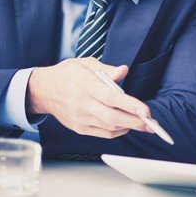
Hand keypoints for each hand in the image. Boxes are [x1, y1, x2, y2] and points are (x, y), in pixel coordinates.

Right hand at [26, 58, 152, 138]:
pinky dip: (117, 131)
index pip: (111, 98)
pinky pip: (102, 133)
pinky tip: (126, 126)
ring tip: (143, 124)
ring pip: (109, 127)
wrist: (43, 90)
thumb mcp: (85, 63)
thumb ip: (106, 69)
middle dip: (135, 122)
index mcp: (85, 85)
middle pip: (112, 117)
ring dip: (129, 127)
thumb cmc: (68, 74)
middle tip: (152, 124)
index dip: (131, 106)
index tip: (146, 111)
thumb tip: (124, 71)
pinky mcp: (79, 127)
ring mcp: (80, 118)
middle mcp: (82, 103)